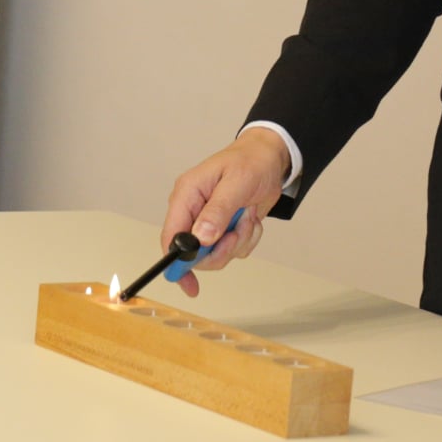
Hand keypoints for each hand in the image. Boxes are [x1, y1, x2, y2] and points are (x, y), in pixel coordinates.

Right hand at [158, 130, 290, 295]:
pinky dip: (247, 238)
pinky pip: (234, 250)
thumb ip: (217, 211)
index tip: (188, 282)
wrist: (270, 159)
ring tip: (246, 216)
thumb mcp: (236, 184)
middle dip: (221, 249)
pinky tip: (250, 218)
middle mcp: (194, 211)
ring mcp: (209, 222)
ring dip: (238, 241)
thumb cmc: (250, 162)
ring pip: (217, 254)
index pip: (171, 235)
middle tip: (236, 233)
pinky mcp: (224, 229)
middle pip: (196, 253)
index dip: (175, 262)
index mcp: (187, 195)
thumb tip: (201, 238)